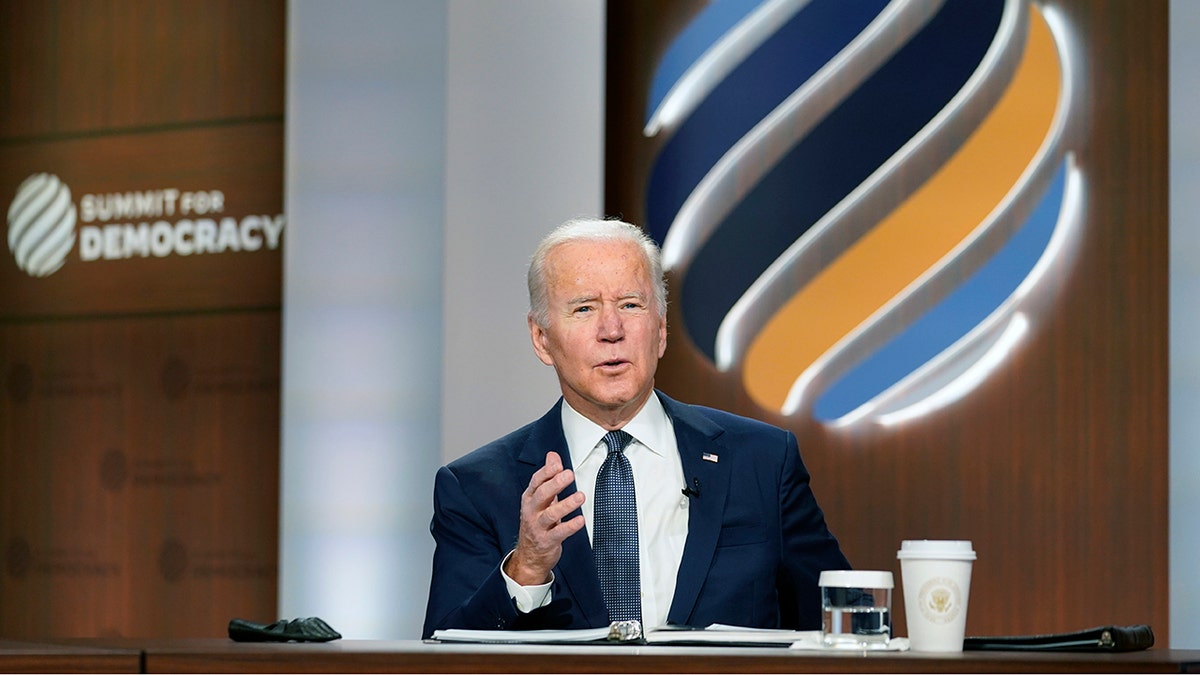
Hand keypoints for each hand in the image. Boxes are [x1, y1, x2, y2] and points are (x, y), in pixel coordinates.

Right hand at [504, 451, 585, 585]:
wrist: (529, 555)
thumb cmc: (538, 522)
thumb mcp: (541, 498)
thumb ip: (548, 476)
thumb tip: (553, 455)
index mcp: (530, 498)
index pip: (536, 482)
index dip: (546, 473)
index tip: (558, 465)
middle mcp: (532, 511)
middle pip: (542, 495)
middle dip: (555, 484)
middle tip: (569, 474)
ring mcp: (538, 527)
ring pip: (551, 514)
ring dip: (566, 504)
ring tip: (580, 496)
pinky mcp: (547, 541)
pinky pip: (559, 533)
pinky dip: (570, 526)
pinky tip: (580, 520)